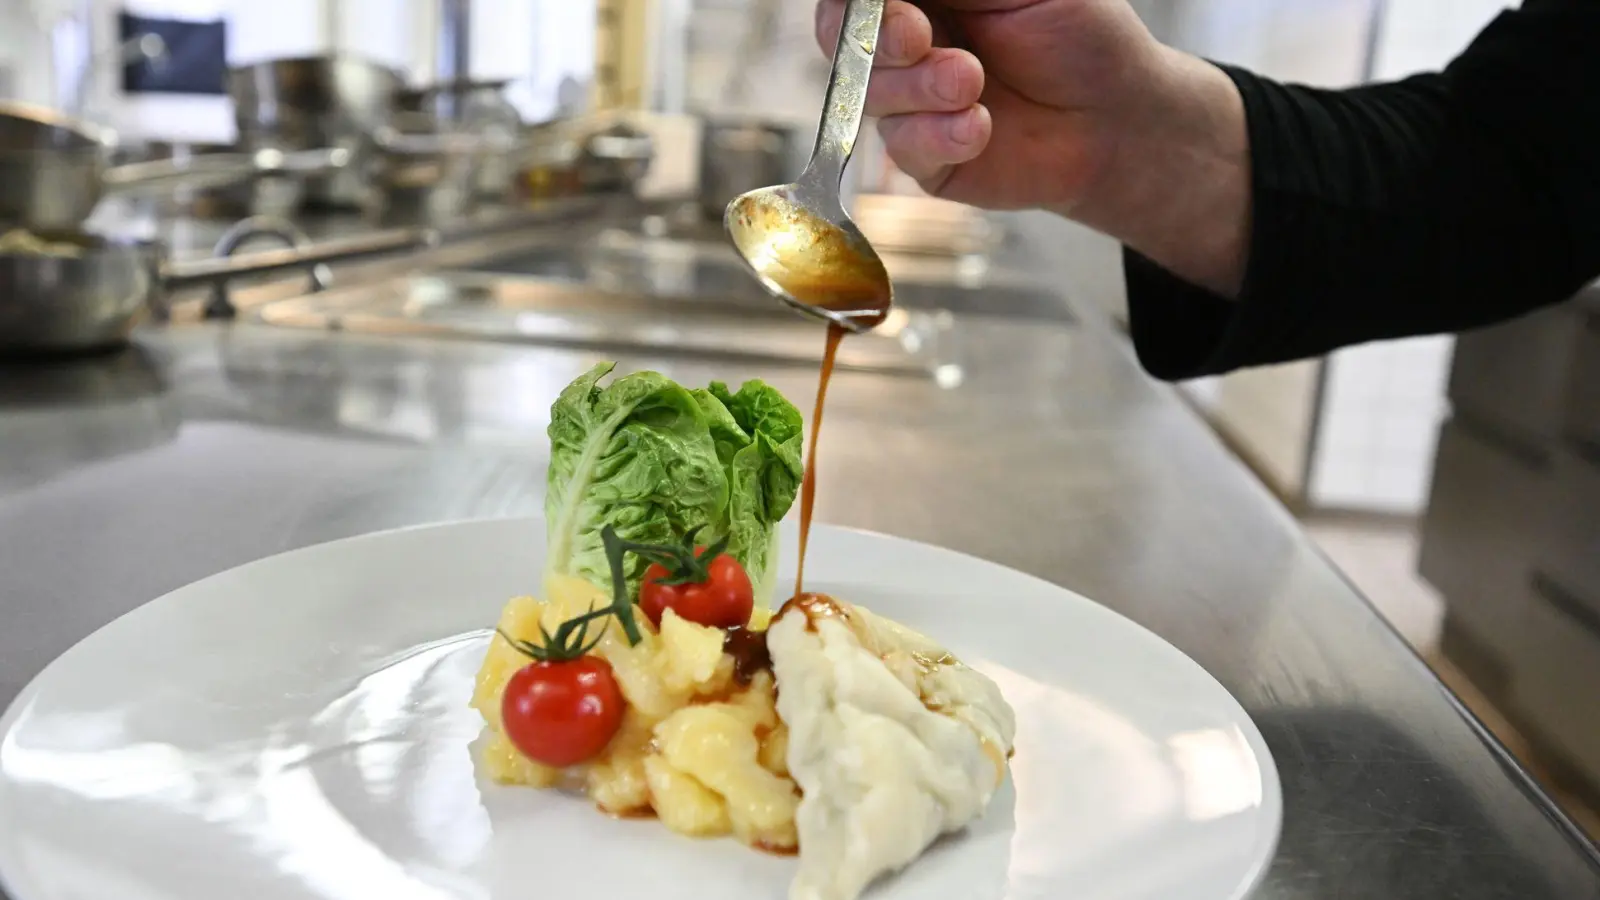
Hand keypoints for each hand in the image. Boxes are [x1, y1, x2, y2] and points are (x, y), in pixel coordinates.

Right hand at [815, 0, 1252, 295]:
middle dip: (876, 38)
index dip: (856, 2)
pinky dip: (941, 136)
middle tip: (917, 36)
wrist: (1117, 116)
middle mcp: (906, 44)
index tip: (885, 4)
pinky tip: (982, 127)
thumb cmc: (1078, 32)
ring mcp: (910, 102)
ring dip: (922, 88)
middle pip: (842, 37)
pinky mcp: (925, 158)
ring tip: (973, 82)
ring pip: (871, 94)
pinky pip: (903, 148)